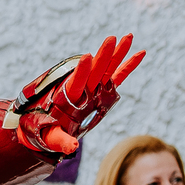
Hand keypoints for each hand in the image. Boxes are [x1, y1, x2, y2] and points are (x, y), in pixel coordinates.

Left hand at [15, 35, 143, 156]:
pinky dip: (127, 67)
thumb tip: (72, 147)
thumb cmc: (45, 133)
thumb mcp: (51, 138)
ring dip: (117, 54)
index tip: (87, 57)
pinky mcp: (101, 91)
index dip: (82, 71)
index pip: (76, 82)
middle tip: (111, 38)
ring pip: (107, 69)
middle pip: (94, 70)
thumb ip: (62, 141)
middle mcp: (82, 90)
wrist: (46, 130)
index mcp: (67, 97)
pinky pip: (117, 77)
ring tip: (128, 37)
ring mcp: (93, 89)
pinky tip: (139, 53)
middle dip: (103, 55)